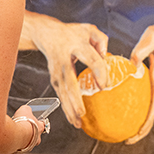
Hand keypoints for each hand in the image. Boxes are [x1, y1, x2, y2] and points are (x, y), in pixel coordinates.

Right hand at [9, 104, 45, 153]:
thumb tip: (26, 109)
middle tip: (21, 126)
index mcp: (40, 128)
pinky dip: (14, 143)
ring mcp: (29, 146)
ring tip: (14, 132)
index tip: (34, 120)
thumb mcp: (25, 109)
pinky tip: (10, 138)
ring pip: (26, 142)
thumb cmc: (22, 123)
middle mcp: (37, 139)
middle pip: (35, 135)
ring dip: (21, 138)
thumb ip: (27, 109)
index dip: (37, 122)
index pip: (42, 124)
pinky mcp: (20, 152)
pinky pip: (18, 147)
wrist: (14, 134)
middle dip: (28, 131)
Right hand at [23, 13, 109, 127]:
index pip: (91, 59)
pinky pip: (61, 96)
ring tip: (78, 123)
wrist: (47, 34)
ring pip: (62, 93)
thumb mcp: (89, 29)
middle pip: (69, 82)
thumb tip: (106, 55)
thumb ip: (101, 40)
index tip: (105, 86)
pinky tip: (74, 120)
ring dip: (69, 109)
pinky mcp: (54, 80)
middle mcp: (63, 60)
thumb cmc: (73, 33)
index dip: (99, 72)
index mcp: (76, 45)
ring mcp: (57, 72)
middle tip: (82, 113)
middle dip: (74, 99)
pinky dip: (66, 109)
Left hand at [127, 20, 153, 143]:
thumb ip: (140, 50)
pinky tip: (128, 108)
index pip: (152, 111)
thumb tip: (132, 63)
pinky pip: (150, 101)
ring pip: (150, 109)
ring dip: (141, 121)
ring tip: (124, 128)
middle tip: (124, 138)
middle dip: (140, 130)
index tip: (132, 136)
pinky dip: (141, 109)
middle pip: (151, 116)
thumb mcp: (152, 37)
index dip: (143, 127)